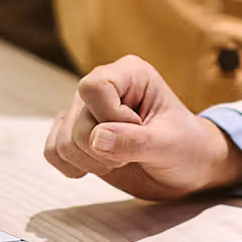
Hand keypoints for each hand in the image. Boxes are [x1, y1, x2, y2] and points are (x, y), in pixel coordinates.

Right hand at [43, 56, 241, 200]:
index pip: (94, 87)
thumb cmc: (188, 147)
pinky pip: (52, 151)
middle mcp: (102, 86)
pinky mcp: (77, 135)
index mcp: (128, 73)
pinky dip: (71, 166)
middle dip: (103, 148)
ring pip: (61, 139)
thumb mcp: (169, 144)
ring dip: (89, 161)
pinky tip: (98, 167)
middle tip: (133, 152)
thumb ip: (134, 141)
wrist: (189, 168)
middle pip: (76, 119)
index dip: (110, 117)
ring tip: (119, 160)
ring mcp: (86, 111)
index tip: (139, 129)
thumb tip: (95, 139)